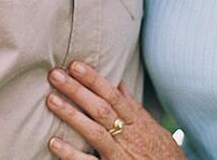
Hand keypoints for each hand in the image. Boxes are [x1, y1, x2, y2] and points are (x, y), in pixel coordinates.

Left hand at [47, 62, 185, 159]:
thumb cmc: (165, 157)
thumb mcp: (154, 130)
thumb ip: (135, 109)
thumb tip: (120, 86)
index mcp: (137, 123)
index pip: (113, 96)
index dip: (94, 80)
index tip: (76, 65)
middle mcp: (129, 137)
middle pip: (101, 109)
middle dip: (77, 90)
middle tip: (55, 74)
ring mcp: (120, 156)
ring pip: (95, 131)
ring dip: (71, 115)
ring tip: (51, 99)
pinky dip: (71, 154)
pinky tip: (54, 142)